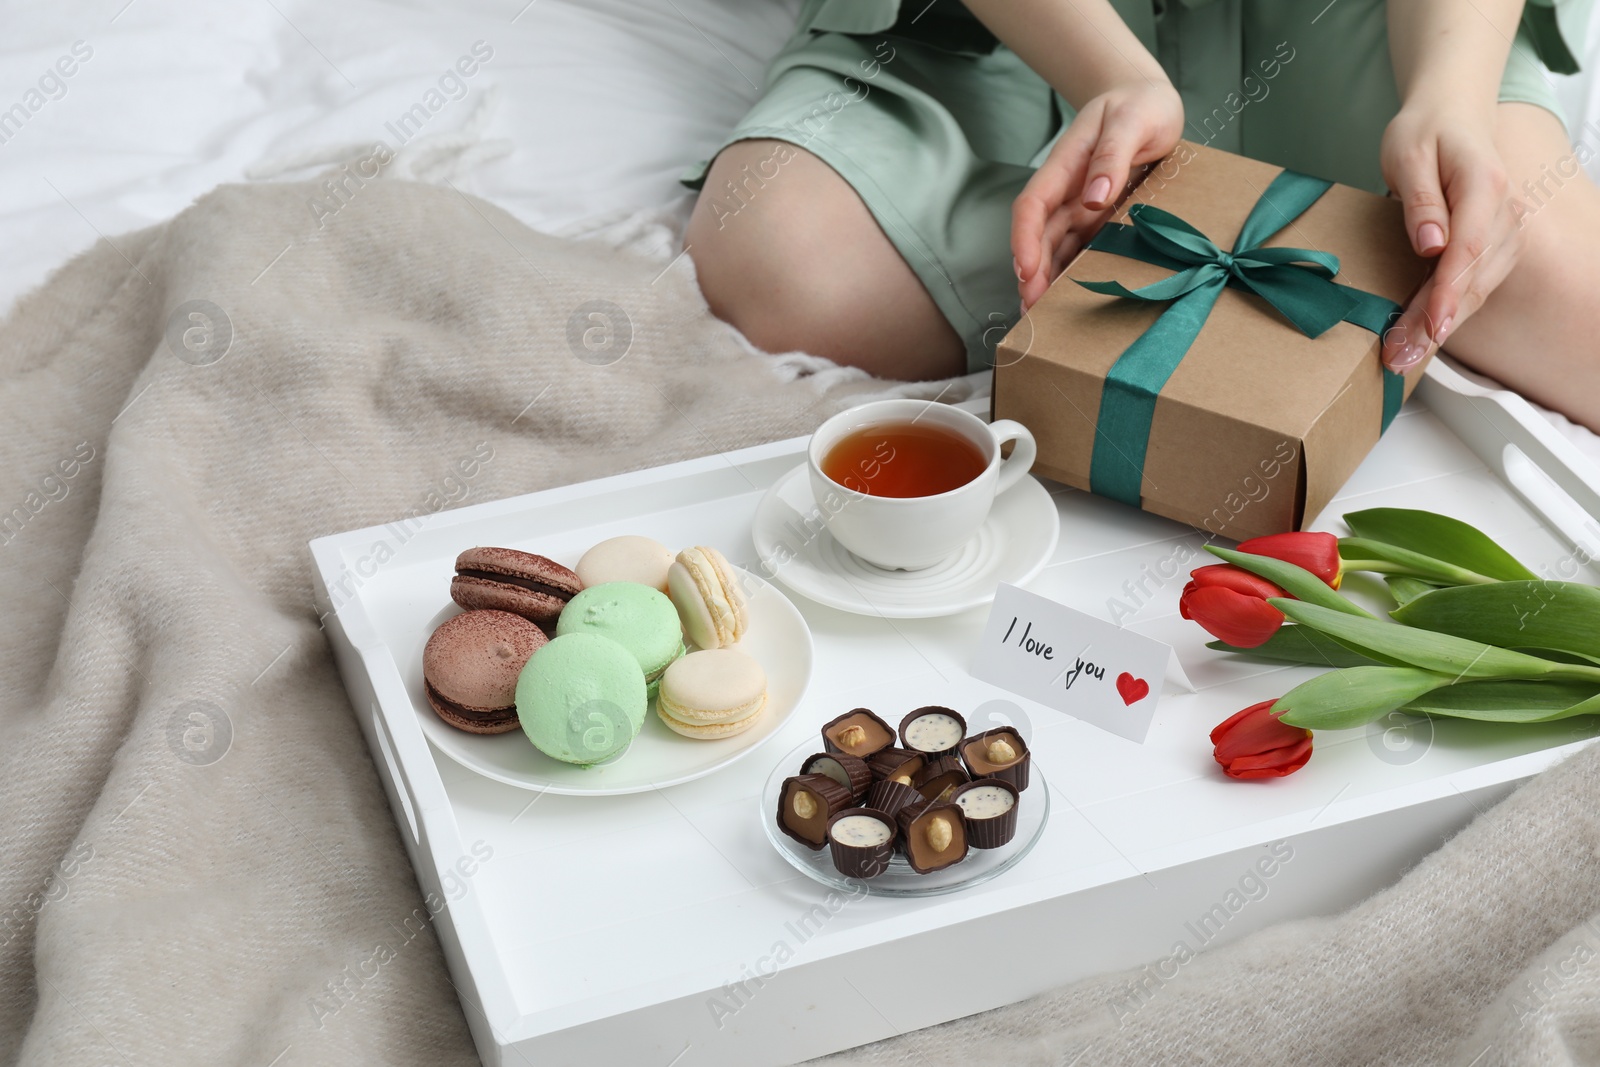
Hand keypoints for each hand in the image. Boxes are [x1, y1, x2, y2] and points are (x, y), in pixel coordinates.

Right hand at [1013, 81, 1183, 309]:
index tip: (1025, 270)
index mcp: (1065, 163)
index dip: (1024, 239)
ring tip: (1043, 315)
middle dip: (1031, 273)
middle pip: (1039, 235)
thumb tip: (1094, 198)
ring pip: (1056, 247)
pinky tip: (1068, 298)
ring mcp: (1081, 204)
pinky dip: (1071, 272)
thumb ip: (1112, 156)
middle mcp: (1067, 189)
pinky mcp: (1099, 216)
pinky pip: (1080, 247)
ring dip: (1047, 279)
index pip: (1033, 204)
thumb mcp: (1132, 121)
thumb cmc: (1140, 105)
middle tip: (1032, 309)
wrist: (1148, 99)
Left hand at [1379, 103, 1521, 369]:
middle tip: (1399, 358)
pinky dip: (1447, 312)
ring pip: (1475, 289)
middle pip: (1472, 278)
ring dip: (1439, 327)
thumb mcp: (1408, 155)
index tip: (1431, 326)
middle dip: (1435, 324)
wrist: (1451, 117)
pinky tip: (1421, 337)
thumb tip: (1431, 245)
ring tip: (1402, 356)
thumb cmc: (1424, 133)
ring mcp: (1504, 231)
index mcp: (1485, 185)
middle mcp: (1505, 212)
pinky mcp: (1494, 245)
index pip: (1470, 248)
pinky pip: (1473, 285)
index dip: (1448, 292)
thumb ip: (1420, 199)